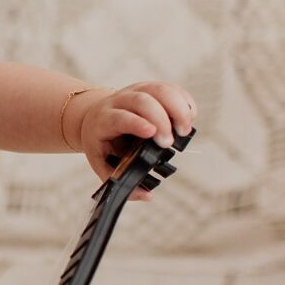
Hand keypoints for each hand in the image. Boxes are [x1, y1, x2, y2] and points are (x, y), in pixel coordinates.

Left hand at [73, 81, 195, 199]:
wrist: (96, 117)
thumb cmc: (102, 143)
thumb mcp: (102, 163)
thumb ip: (119, 181)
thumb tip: (147, 196)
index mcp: (104, 120)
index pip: (119, 117)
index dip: (136, 123)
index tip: (152, 133)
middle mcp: (119, 101)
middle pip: (142, 101)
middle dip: (160, 120)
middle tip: (169, 143)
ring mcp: (136, 91)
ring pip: (159, 90)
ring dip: (177, 108)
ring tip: (184, 131)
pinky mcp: (151, 88)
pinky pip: (171, 88)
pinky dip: (184, 102)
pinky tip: (189, 118)